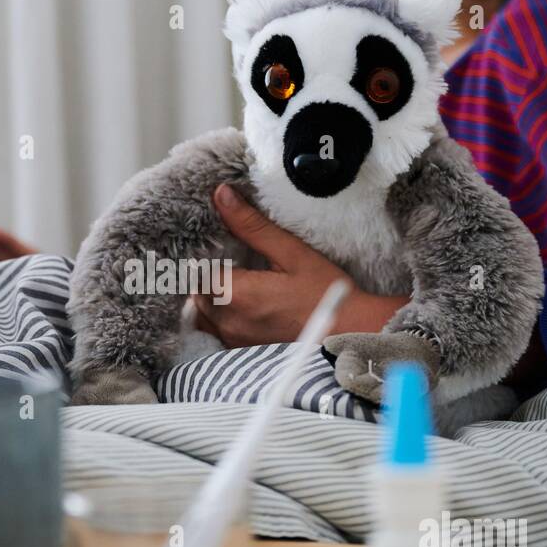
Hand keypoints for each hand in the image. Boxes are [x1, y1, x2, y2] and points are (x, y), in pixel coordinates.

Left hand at [190, 184, 406, 346]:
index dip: (202, 255)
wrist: (350, 332)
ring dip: (211, 297)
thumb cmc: (325, 293)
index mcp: (237, 294)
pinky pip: (216, 332)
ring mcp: (234, 340)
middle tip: (229, 259)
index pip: (196, 270)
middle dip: (206, 275)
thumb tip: (221, 195)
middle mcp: (229, 321)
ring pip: (202, 314)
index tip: (215, 244)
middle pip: (196, 292)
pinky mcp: (243, 351)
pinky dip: (221, 317)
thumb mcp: (291, 252)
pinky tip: (241, 306)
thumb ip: (251, 226)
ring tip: (236, 282)